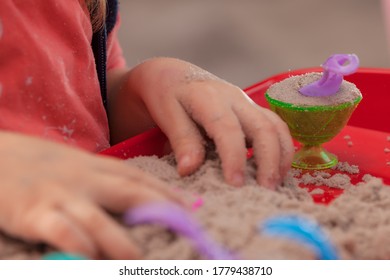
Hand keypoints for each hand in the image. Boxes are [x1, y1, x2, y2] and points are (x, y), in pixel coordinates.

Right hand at [0, 131, 181, 258]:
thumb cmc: (37, 164)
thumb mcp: (74, 165)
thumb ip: (101, 180)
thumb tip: (133, 199)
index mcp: (95, 165)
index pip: (138, 177)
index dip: (167, 192)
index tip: (190, 207)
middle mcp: (83, 178)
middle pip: (130, 192)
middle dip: (160, 209)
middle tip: (186, 228)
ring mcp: (59, 194)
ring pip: (98, 218)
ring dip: (121, 240)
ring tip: (140, 260)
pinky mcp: (32, 211)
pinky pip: (60, 230)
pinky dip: (77, 244)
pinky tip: (89, 257)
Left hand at [108, 58, 293, 187]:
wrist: (175, 76)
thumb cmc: (168, 95)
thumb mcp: (168, 115)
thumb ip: (181, 141)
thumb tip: (188, 171)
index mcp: (210, 98)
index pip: (228, 129)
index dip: (234, 157)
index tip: (235, 184)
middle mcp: (235, 99)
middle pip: (264, 127)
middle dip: (269, 160)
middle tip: (266, 190)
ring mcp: (247, 104)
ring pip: (276, 126)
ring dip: (281, 156)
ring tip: (276, 184)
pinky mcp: (252, 111)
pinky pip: (275, 128)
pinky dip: (281, 149)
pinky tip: (275, 171)